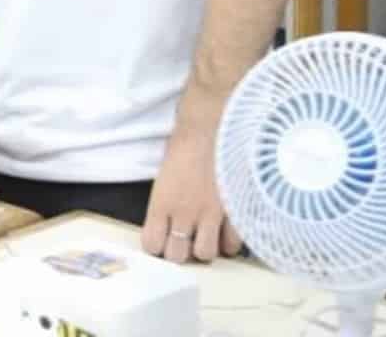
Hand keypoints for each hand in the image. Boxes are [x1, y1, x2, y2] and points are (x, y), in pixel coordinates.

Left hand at [143, 118, 241, 262]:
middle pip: (177, 256)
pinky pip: (232, 244)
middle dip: (179, 251)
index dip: (157, 245)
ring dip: (204, 248)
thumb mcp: (163, 177)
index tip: (161, 239)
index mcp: (161, 203)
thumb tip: (166, 223)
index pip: (152, 244)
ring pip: (205, 255)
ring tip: (205, 236)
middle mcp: (183, 213)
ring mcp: (210, 214)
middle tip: (184, 239)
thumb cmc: (183, 146)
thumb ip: (165, 204)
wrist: (210, 128)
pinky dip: (228, 242)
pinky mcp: (234, 211)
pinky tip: (224, 232)